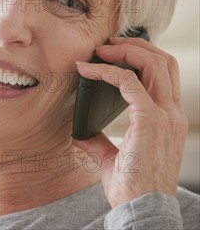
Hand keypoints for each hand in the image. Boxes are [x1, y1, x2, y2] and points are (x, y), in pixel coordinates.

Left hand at [71, 36, 187, 206]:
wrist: (141, 209)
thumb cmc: (130, 188)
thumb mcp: (113, 158)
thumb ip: (100, 141)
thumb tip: (80, 132)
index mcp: (168, 119)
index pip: (164, 74)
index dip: (139, 57)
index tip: (111, 54)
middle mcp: (172, 113)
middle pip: (163, 62)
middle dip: (135, 45)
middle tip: (107, 43)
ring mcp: (164, 116)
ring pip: (154, 64)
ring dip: (125, 50)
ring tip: (100, 49)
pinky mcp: (150, 120)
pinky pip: (129, 82)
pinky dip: (107, 71)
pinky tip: (88, 70)